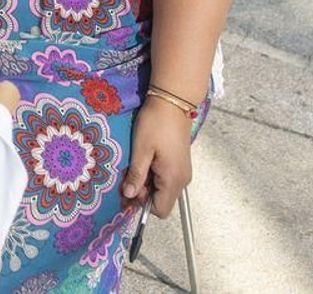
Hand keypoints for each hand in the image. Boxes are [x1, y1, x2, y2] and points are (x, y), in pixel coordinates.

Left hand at [120, 96, 193, 217]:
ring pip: (162, 188)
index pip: (160, 210)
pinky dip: (153, 173)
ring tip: (137, 161)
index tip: (130, 185)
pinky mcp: (180, 163)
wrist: (173, 102)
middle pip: (161, 200)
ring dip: (147, 180)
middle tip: (130, 171)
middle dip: (143, 191)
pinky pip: (166, 177)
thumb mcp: (141, 149)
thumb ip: (136, 175)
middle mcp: (182, 180)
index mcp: (173, 179)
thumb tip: (129, 194)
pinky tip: (145, 157)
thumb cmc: (156, 124)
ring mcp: (183, 171)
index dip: (142, 203)